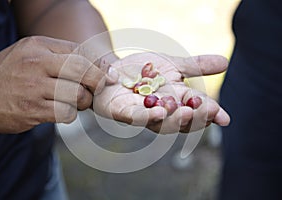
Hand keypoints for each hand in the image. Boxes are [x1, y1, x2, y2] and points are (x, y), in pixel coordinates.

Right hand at [0, 36, 109, 133]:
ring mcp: (33, 88)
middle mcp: (36, 64)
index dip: (99, 66)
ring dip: (82, 102)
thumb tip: (99, 66)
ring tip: (73, 102)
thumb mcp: (32, 53)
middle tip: (97, 90)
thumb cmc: (11, 73)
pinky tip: (60, 111)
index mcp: (38, 47)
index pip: (79, 53)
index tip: (110, 76)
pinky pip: (65, 113)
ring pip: (77, 95)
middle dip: (97, 83)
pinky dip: (69, 115)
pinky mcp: (32, 110)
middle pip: (82, 71)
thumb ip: (63, 55)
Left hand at [93, 52, 229, 133]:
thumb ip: (196, 66)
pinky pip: (136, 116)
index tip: (225, 118)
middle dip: (195, 117)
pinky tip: (159, 112)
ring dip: (174, 119)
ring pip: (160, 123)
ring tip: (187, 112)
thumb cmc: (144, 70)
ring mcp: (143, 113)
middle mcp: (162, 111)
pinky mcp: (123, 112)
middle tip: (207, 111)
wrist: (114, 69)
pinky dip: (148, 116)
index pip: (197, 109)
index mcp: (176, 100)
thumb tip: (225, 62)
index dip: (210, 114)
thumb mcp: (172, 64)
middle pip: (181, 120)